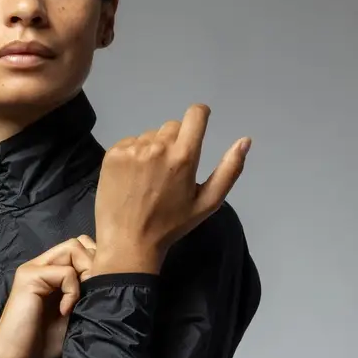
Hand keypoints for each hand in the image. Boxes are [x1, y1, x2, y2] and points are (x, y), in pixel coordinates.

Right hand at [0, 235, 96, 357]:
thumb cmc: (43, 345)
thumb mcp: (74, 315)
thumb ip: (86, 294)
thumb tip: (110, 278)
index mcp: (52, 274)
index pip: (81, 249)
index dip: (97, 263)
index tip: (100, 291)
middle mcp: (42, 265)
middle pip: (79, 243)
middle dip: (95, 264)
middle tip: (94, 293)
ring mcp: (34, 269)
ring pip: (73, 248)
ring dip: (87, 272)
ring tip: (82, 300)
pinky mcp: (29, 277)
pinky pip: (66, 272)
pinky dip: (73, 291)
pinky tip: (65, 311)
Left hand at [91, 104, 250, 273]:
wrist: (128, 242)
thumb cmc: (170, 226)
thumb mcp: (207, 203)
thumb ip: (229, 170)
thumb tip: (245, 140)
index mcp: (183, 156)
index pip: (195, 114)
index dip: (199, 116)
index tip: (198, 124)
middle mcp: (157, 147)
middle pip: (172, 127)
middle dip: (175, 142)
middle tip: (168, 171)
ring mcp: (132, 150)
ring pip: (149, 136)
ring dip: (152, 150)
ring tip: (147, 179)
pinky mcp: (112, 155)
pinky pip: (129, 143)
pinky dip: (132, 155)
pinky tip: (131, 178)